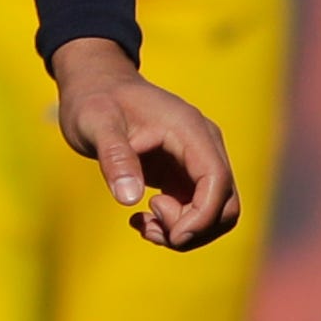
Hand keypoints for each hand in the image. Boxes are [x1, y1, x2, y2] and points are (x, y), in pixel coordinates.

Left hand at [50, 38, 237, 247]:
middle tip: (149, 226)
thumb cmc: (95, 100)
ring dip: (182, 232)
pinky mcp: (183, 176)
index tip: (170, 234)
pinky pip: (194, 212)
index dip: (201, 216)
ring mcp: (196, 162)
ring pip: (213, 214)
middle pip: (225, 204)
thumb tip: (130, 199)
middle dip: (193, 229)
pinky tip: (138, 219)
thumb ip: (115, 157)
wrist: (96, 87)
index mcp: (190, 130)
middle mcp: (203, 146)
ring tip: (142, 224)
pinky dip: (172, 226)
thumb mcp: (96, 123)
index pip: (217, 180)